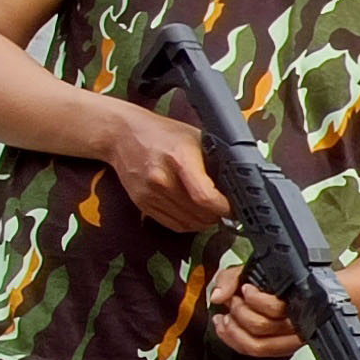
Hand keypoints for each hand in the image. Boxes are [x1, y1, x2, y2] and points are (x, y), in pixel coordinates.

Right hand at [105, 102, 231, 230]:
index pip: (205, 197)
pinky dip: (189, 224)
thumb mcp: (195, 138)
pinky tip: (195, 213)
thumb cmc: (162, 134)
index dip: (225, 207)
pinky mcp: (142, 203)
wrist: (122, 134)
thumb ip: (215, 161)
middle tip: (226, 208)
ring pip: (189, 223)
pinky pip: (173, 225)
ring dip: (205, 221)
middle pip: (199, 214)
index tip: (234, 206)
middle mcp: (162, 179)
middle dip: (219, 215)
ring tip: (211, 210)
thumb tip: (237, 184)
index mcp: (179, 159)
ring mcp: (150, 194)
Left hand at [207, 264, 303, 356]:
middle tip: (233, 301)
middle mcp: (297, 323)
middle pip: (264, 326)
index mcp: (296, 299)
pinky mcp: (278, 349)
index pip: (277, 308)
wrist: (265, 288)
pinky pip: (255, 353)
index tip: (245, 289)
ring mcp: (289, 340)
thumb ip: (230, 279)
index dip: (255, 300)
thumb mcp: (245, 272)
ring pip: (260, 346)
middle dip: (240, 312)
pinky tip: (224, 328)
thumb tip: (218, 296)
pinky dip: (234, 341)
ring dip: (234, 331)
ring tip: (224, 317)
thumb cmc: (260, 281)